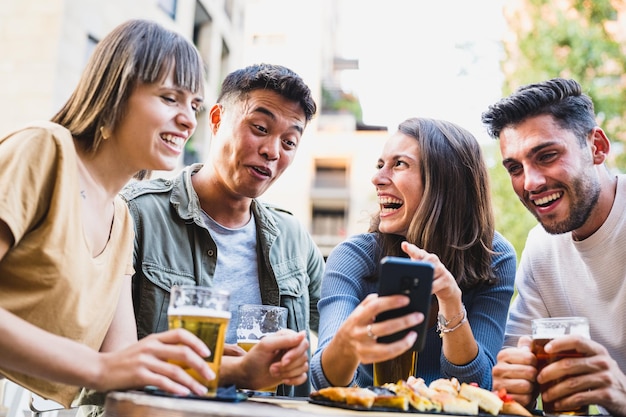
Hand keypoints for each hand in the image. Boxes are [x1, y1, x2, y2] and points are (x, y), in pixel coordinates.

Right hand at [96, 328, 213, 395]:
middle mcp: (151, 347)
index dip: (196, 342)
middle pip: (183, 352)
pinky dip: (175, 387)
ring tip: (201, 390)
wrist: (100, 369)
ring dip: (191, 381)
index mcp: (155, 338)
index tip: (208, 353)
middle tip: (210, 375)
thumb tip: (188, 360)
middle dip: (200, 365)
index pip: (180, 334)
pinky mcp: (138, 375)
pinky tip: (184, 393)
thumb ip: (163, 351)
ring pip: (175, 370)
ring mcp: (145, 360)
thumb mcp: (145, 349)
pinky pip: (162, 381)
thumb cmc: (126, 361)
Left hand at [223, 329, 309, 389]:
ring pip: (303, 367)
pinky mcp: (293, 372)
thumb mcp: (266, 346)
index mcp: (287, 337)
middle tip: (273, 367)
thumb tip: (303, 334)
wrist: (247, 375)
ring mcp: (293, 360)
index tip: (283, 361)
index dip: (295, 353)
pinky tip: (284, 380)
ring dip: (288, 373)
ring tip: (273, 371)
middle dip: (288, 366)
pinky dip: (294, 380)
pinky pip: (303, 377)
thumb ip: (285, 339)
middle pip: (304, 356)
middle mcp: (292, 347)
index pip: (303, 343)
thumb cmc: (253, 358)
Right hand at [335, 293, 421, 364]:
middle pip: (384, 328)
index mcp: (358, 317)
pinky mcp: (367, 359)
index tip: (406, 299)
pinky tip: (409, 342)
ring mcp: (363, 348)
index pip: (375, 307)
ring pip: (386, 348)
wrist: (342, 345)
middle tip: (419, 316)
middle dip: (404, 321)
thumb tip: (391, 295)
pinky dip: (400, 349)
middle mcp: (359, 333)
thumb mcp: (359, 310)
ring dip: (404, 341)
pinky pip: (387, 356)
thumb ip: (371, 301)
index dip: (391, 302)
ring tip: (415, 332)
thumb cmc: (357, 323)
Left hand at [400, 241, 461, 310]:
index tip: (404, 245)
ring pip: (432, 271)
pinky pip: (436, 284)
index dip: (410, 248)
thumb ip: (410, 271)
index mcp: (423, 257)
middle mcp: (432, 260)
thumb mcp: (418, 272)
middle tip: (412, 268)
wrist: (447, 287)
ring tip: (416, 283)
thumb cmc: (428, 278)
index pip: (416, 251)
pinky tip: (425, 291)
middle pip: (426, 260)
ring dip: (424, 277)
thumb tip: (396, 277)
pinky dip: (430, 288)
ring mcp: (441, 268)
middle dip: (419, 264)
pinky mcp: (447, 279)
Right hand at [492, 336, 537, 406]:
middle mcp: (497, 368)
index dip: (536, 363)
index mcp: (503, 355)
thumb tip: (528, 339)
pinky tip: (523, 395)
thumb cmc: (520, 373)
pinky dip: (527, 398)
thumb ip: (526, 346)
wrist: (509, 392)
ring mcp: (498, 383)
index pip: (529, 357)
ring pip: (526, 386)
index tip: (532, 366)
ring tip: (527, 386)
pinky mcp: (502, 398)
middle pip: (529, 372)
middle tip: (531, 378)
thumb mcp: (522, 358)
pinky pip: (524, 398)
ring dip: (531, 388)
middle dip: (534, 377)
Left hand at [538, 336, 625, 415]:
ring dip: (554, 390)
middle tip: (539, 378)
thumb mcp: (595, 362)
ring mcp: (606, 379)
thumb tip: (545, 355)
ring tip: (545, 395)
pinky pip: (580, 398)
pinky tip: (558, 403)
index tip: (546, 349)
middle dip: (549, 372)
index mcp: (597, 350)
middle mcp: (602, 362)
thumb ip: (578, 356)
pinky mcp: (606, 395)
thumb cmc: (603, 376)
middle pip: (569, 364)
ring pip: (572, 383)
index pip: (577, 340)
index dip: (560, 343)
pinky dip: (566, 401)